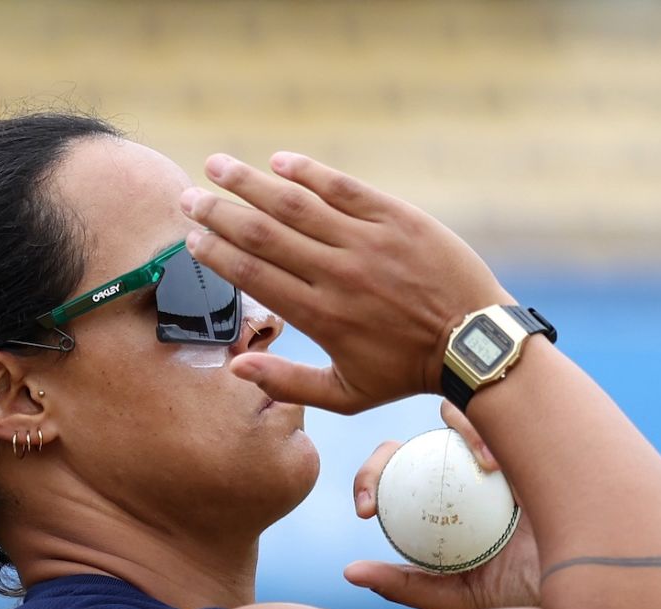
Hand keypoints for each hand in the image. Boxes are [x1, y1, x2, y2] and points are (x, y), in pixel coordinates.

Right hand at [179, 151, 515, 412]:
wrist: (472, 341)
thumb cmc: (405, 372)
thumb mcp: (345, 395)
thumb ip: (288, 382)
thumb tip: (236, 370)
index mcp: (320, 316)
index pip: (255, 276)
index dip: (217, 255)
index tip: (192, 240)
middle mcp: (337, 274)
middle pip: (263, 235)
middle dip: (219, 213)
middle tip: (188, 199)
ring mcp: (366, 242)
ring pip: (296, 203)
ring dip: (250, 182)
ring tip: (217, 165)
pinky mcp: (395, 217)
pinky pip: (343, 187)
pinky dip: (308, 172)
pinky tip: (279, 161)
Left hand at [344, 401, 542, 608]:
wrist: (576, 597)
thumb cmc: (518, 604)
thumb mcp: (454, 598)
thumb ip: (405, 585)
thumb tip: (350, 571)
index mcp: (443, 509)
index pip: (394, 478)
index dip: (370, 481)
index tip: (365, 512)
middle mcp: (465, 480)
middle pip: (412, 447)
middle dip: (383, 456)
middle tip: (379, 484)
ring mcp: (498, 461)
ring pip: (456, 423)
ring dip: (444, 437)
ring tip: (444, 477)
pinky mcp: (533, 448)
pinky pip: (506, 422)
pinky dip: (491, 432)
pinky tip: (492, 464)